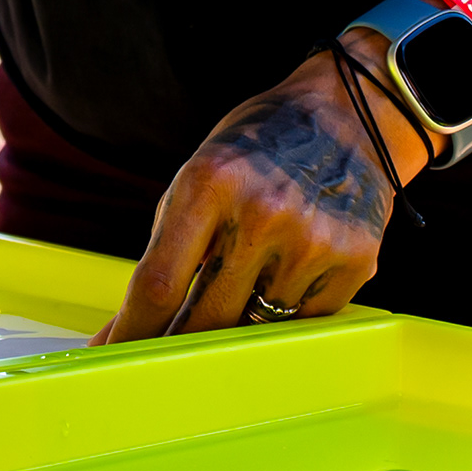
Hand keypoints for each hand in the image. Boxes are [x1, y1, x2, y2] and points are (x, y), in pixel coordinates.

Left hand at [97, 48, 431, 343]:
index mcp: (210, 183)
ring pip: (257, 325)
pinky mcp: (356, 260)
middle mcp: (263, 213)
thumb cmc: (259, 147)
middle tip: (165, 356)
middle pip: (205, 318)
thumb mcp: (200, 176)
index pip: (159, 283)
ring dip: (241, 321)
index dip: (133, 330)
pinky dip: (288, 309)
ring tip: (248, 281)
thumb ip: (167, 248)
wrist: (350, 113)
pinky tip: (292, 271)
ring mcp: (313, 240)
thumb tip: (129, 326)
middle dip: (179, 342)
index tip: (115, 357)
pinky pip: (304, 320)